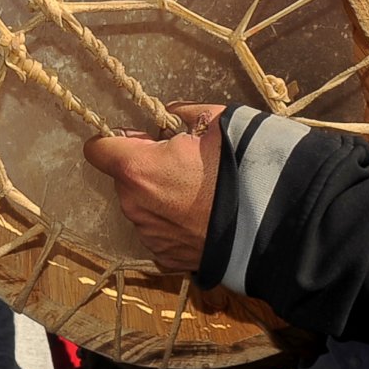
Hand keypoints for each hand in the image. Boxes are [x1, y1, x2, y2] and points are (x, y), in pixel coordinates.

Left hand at [83, 104, 226, 276]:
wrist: (271, 224)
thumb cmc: (240, 167)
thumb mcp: (216, 121)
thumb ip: (184, 113)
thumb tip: (171, 112)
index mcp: (137, 168)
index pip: (97, 150)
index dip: (115, 141)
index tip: (138, 139)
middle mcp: (134, 204)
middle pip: (125, 179)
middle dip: (145, 169)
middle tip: (182, 164)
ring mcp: (149, 234)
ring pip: (142, 206)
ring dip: (159, 197)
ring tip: (198, 193)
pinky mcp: (166, 256)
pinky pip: (160, 232)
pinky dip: (174, 223)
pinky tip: (201, 217)